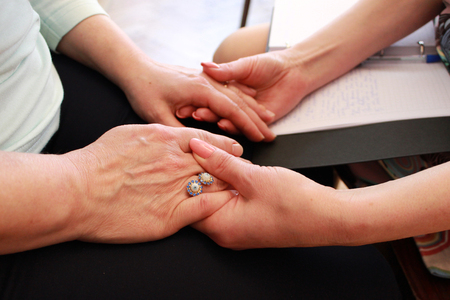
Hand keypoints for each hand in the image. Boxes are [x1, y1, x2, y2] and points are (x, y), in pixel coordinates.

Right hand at [65, 124, 242, 242]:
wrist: (76, 192)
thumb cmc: (96, 162)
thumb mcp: (128, 134)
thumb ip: (155, 135)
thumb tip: (168, 136)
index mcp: (166, 140)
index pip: (208, 140)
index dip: (225, 145)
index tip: (235, 149)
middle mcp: (175, 163)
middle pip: (217, 161)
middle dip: (233, 164)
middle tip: (244, 168)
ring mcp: (175, 189)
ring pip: (215, 184)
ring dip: (228, 185)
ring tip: (239, 186)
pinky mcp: (170, 216)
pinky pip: (204, 209)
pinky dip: (217, 205)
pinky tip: (224, 205)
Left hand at [124, 60, 275, 141]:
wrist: (136, 69)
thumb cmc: (145, 90)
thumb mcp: (157, 116)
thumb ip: (179, 131)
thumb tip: (198, 146)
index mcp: (200, 90)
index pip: (231, 109)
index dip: (247, 124)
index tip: (260, 136)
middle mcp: (207, 81)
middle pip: (239, 101)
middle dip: (257, 118)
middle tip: (271, 133)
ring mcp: (206, 78)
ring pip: (236, 92)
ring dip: (254, 106)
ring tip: (268, 117)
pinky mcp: (203, 79)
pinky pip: (228, 86)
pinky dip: (243, 94)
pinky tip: (251, 97)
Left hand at [189, 138, 344, 249]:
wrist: (330, 218)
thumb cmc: (295, 204)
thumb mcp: (252, 177)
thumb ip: (220, 162)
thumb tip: (197, 148)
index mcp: (220, 227)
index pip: (186, 201)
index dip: (187, 174)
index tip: (192, 152)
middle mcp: (225, 232)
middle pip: (201, 198)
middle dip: (205, 172)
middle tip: (211, 150)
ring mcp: (238, 228)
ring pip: (218, 196)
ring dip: (221, 175)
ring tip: (230, 157)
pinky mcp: (249, 220)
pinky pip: (232, 199)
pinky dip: (234, 183)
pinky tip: (243, 168)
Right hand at [200, 50, 308, 124]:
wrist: (295, 72)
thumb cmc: (270, 64)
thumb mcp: (245, 65)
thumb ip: (227, 70)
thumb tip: (205, 66)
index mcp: (227, 89)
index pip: (210, 97)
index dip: (200, 100)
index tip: (189, 102)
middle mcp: (234, 104)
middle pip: (217, 110)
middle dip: (207, 113)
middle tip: (197, 114)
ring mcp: (246, 115)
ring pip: (230, 121)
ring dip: (221, 122)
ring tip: (215, 121)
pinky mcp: (258, 124)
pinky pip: (246, 128)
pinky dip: (238, 128)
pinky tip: (230, 126)